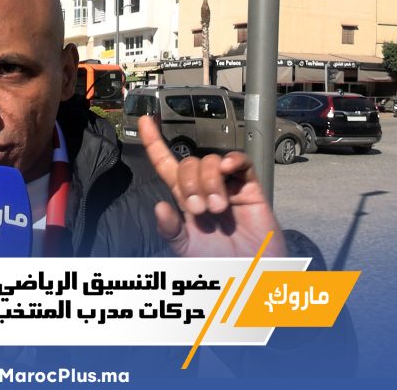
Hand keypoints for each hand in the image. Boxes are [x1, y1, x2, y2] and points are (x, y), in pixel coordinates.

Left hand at [138, 116, 286, 256]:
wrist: (250, 275)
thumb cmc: (218, 263)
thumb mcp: (186, 249)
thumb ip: (170, 230)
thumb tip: (159, 206)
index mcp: (185, 199)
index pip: (166, 164)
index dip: (155, 142)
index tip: (146, 120)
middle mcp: (204, 188)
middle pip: (189, 163)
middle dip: (189, 184)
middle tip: (199, 211)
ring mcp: (227, 186)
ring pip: (210, 161)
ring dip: (208, 183)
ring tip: (217, 209)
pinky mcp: (250, 188)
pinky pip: (240, 162)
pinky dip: (232, 160)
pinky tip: (227, 169)